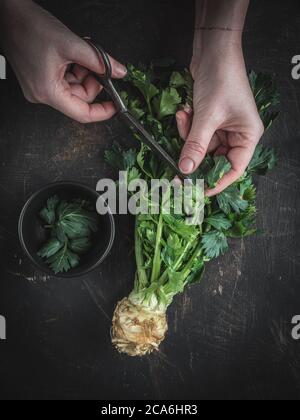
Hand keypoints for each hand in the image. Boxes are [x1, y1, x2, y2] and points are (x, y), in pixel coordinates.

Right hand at [0, 0, 126, 122]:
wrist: (7, 15)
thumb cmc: (29, 27)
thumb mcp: (72, 44)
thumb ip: (99, 61)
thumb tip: (119, 72)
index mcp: (48, 92)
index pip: (82, 114)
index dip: (102, 111)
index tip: (116, 106)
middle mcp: (42, 94)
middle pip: (80, 98)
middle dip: (93, 81)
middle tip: (99, 63)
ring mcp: (40, 87)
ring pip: (74, 87)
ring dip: (84, 72)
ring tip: (83, 52)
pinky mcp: (40, 79)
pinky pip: (65, 80)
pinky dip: (75, 68)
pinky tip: (75, 53)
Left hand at [177, 33, 263, 195]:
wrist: (213, 50)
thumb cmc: (221, 78)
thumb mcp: (207, 117)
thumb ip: (196, 145)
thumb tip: (186, 170)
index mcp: (247, 137)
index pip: (233, 169)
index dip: (216, 182)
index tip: (197, 190)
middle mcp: (236, 135)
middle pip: (214, 159)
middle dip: (195, 157)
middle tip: (176, 165)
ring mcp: (222, 127)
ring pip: (200, 147)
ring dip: (187, 136)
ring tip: (184, 118)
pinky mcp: (209, 120)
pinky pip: (194, 133)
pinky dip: (186, 126)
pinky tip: (184, 112)